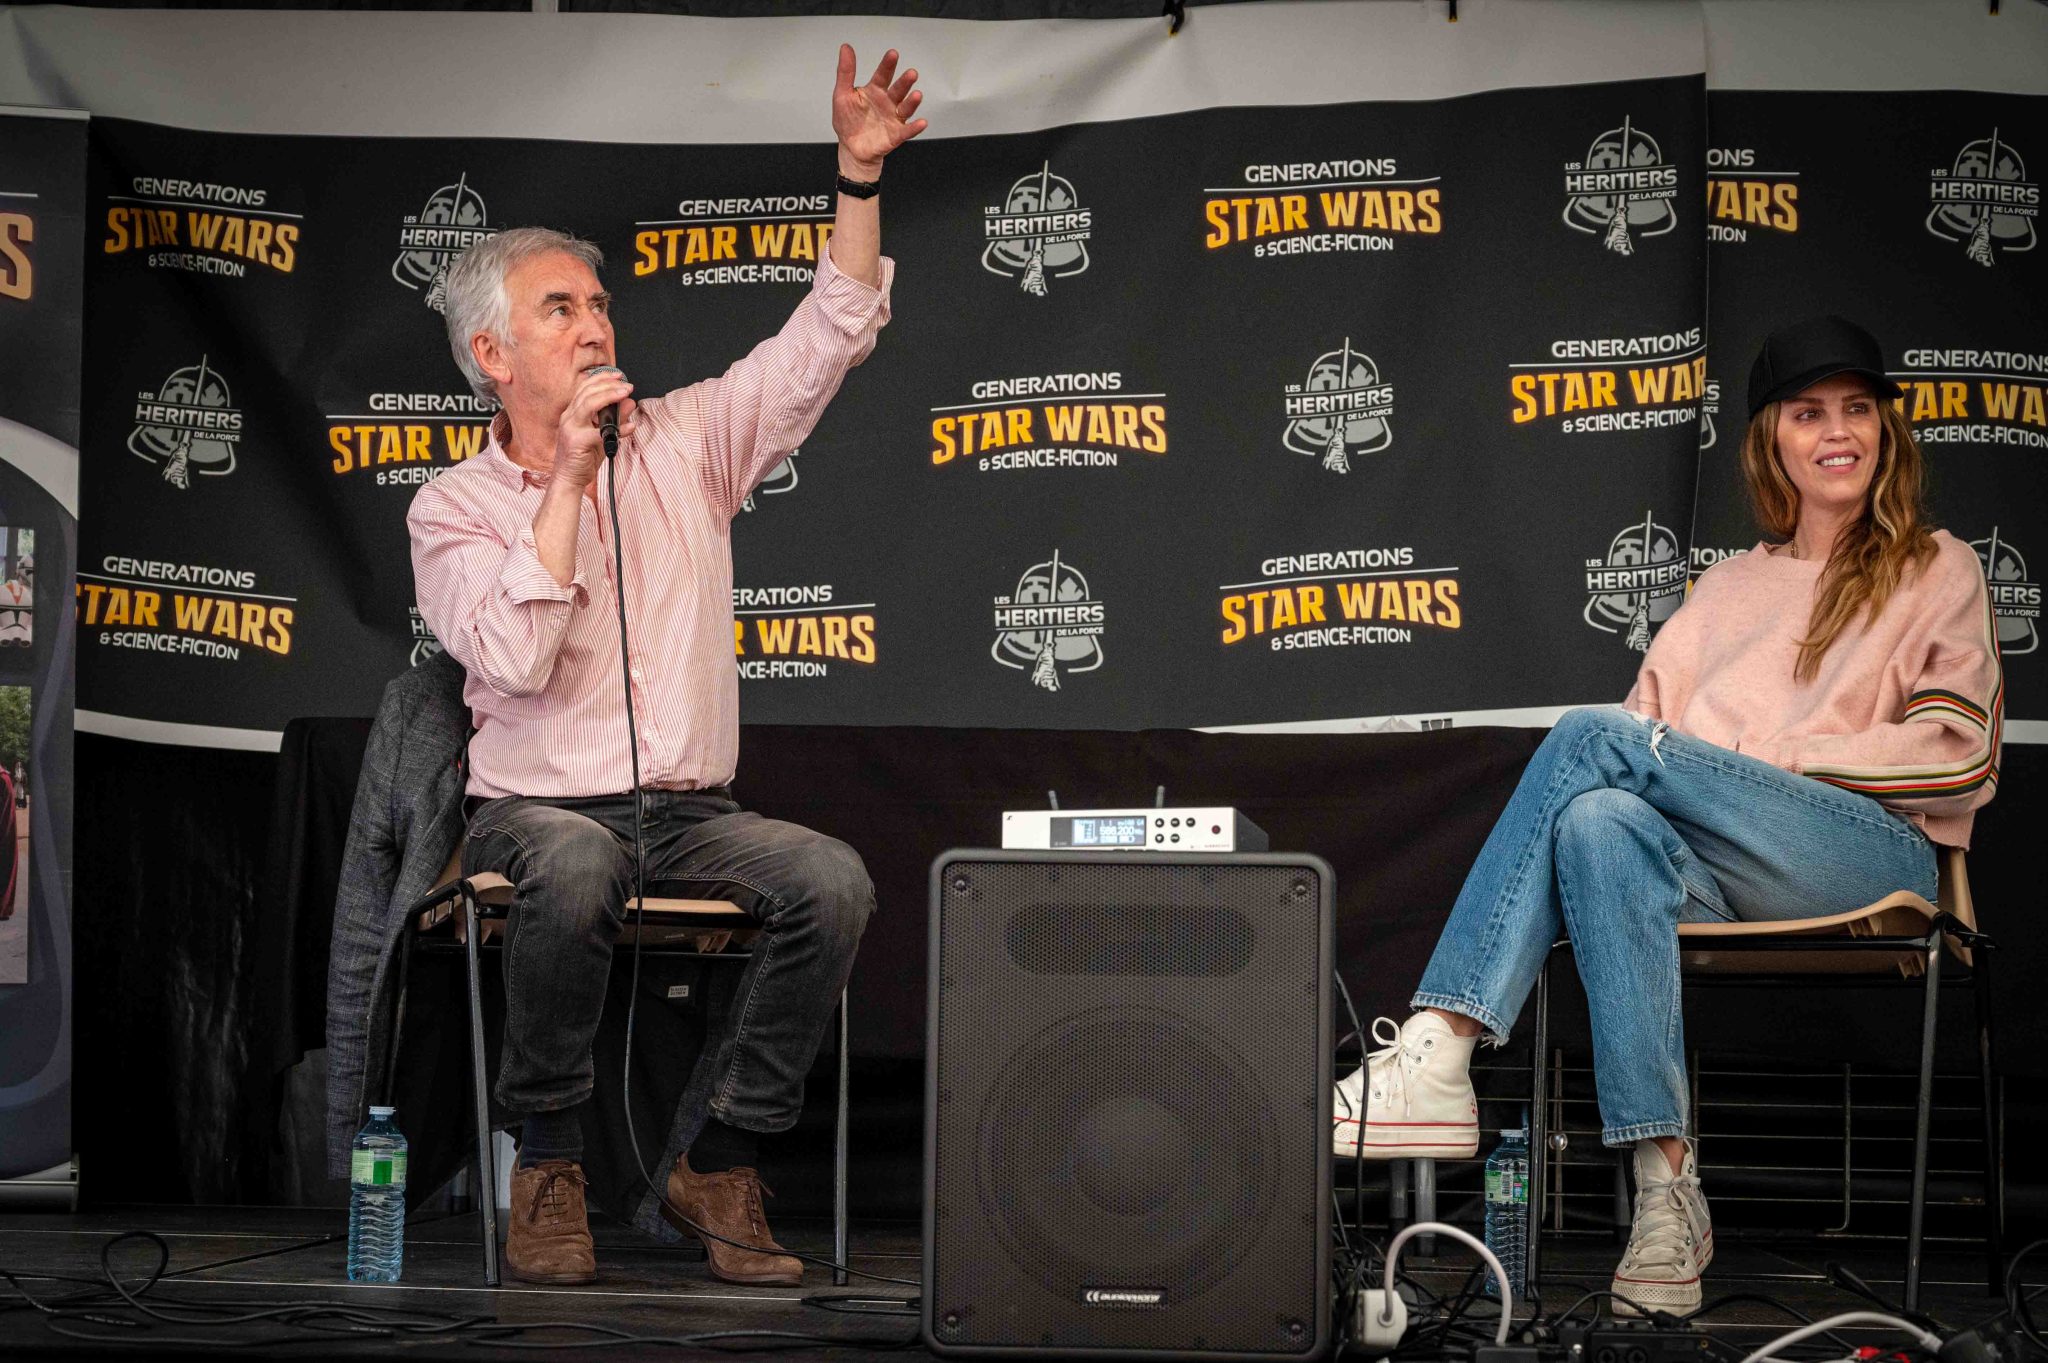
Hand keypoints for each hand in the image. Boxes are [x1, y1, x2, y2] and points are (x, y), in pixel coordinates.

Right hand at [552, 368, 636, 488]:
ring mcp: (570, 429)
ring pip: (588, 404)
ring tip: (626, 394)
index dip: (602, 378)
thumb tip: (630, 403)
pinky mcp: (576, 442)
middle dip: (609, 385)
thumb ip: (616, 420)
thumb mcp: (604, 435)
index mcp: (572, 413)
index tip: (618, 376)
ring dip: (609, 396)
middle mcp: (569, 417)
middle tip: (627, 385)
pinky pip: (599, 432)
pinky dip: (617, 429)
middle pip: (587, 392)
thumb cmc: (584, 458)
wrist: (569, 479)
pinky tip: (630, 427)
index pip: (585, 388)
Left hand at [832, 45, 926, 176]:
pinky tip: (921, 122)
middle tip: (911, 73)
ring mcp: (893, 118)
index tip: (893, 54)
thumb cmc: (848, 121)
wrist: (850, 148)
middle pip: (898, 90)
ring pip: (905, 108)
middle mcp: (887, 102)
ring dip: (912, 102)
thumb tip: (846, 48)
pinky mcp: (896, 135)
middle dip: (905, 82)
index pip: (883, 75)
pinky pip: (907, 131)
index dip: (888, 65)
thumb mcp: (842, 95)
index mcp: (875, 91)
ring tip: (916, 95)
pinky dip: (915, 127)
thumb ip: (845, 72)